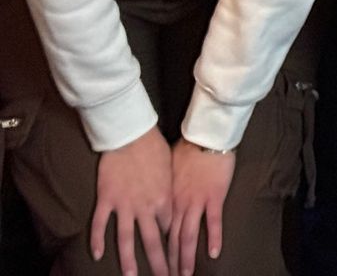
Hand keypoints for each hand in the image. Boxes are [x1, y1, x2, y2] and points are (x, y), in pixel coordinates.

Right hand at [91, 126, 172, 275]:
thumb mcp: (171, 172)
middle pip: (153, 241)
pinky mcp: (107, 199)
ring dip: (129, 261)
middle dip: (160, 263)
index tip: (178, 260)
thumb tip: (173, 208)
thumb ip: (170, 193)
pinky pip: (101, 224)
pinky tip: (96, 255)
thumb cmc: (155, 149)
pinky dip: (98, 240)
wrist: (133, 135)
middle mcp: (146, 207)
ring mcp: (125, 205)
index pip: (170, 230)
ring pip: (127, 239)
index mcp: (165, 199)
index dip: (174, 246)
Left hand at [169, 141, 234, 275]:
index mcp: (164, 199)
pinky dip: (213, 239)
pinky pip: (213, 222)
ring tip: (185, 274)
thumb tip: (158, 194)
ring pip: (188, 236)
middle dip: (168, 261)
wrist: (205, 135)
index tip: (154, 264)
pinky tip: (213, 253)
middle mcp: (177, 205)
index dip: (157, 250)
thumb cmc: (186, 147)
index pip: (159, 230)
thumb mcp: (166, 168)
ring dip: (185, 257)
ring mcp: (196, 202)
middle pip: (171, 239)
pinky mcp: (214, 197)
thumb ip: (163, 186)